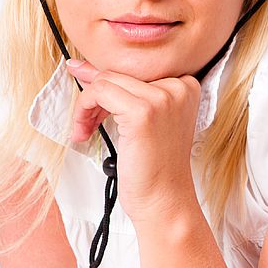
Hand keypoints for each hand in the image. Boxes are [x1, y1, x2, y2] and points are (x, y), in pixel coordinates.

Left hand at [65, 59, 201, 223]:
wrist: (164, 200)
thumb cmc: (154, 167)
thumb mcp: (143, 121)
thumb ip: (123, 92)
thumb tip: (83, 67)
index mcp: (185, 85)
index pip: (135, 69)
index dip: (108, 85)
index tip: (92, 101)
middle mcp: (179, 86)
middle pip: (119, 72)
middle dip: (94, 96)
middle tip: (85, 121)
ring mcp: (163, 97)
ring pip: (106, 80)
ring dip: (85, 105)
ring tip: (84, 129)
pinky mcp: (143, 111)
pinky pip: (99, 92)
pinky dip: (83, 110)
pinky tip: (84, 131)